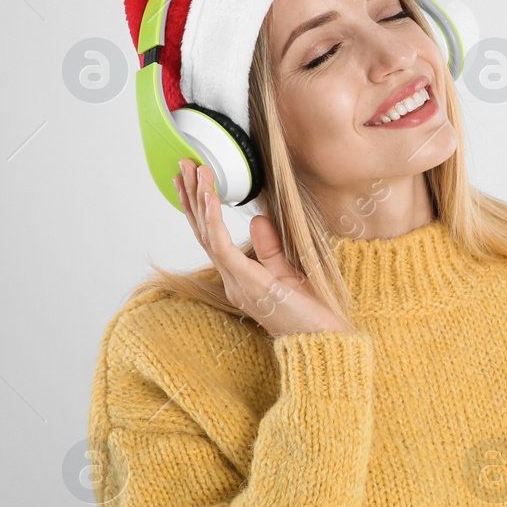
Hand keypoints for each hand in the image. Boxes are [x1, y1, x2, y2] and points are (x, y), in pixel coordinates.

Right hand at [174, 159, 350, 336]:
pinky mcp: (247, 282)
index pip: (213, 239)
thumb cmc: (311, 313)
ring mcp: (236, 283)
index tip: (195, 182)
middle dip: (192, 198)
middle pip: (203, 233)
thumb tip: (257, 220)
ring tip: (193, 171)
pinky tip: (208, 196)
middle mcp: (232, 282)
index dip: (201, 210)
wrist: (323, 340)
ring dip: (198, 200)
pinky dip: (213, 219)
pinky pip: (221, 245)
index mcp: (240, 280)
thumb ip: (271, 249)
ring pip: (207, 235)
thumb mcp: (289, 273)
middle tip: (183, 166)